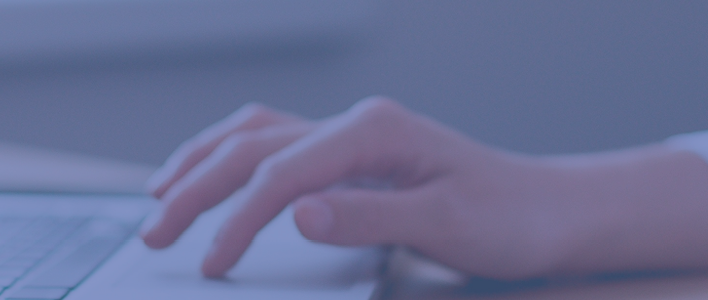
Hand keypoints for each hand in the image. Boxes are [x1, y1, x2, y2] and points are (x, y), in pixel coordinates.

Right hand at [141, 97, 707, 278]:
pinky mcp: (353, 154)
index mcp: (374, 132)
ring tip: (157, 199)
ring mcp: (352, 135)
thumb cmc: (509, 220)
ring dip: (200, 163)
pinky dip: (230, 158)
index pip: (281, 173)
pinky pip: (274, 143)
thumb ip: (368, 219)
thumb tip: (295, 214)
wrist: (552, 211)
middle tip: (154, 237)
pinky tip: (209, 177)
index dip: (237, 220)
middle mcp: (356, 124)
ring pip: (253, 134)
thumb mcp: (447, 227)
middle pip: (251, 147)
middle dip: (195, 189)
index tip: (211, 265)